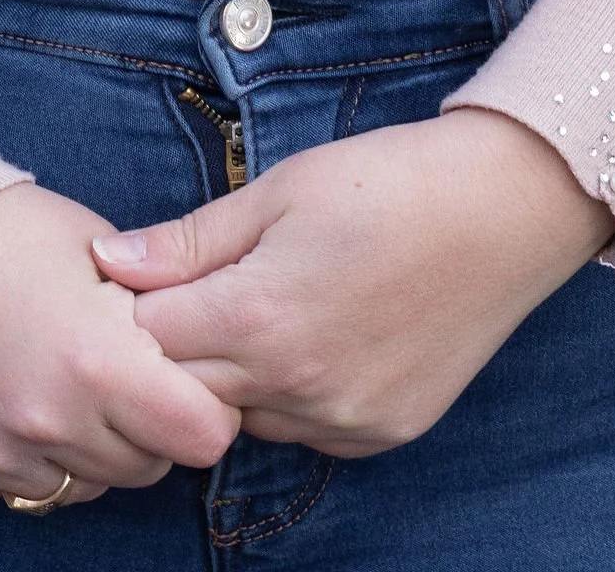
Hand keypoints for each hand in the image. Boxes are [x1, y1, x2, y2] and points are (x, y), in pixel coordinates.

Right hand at [0, 180, 241, 503]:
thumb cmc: (3, 230)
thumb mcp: (97, 252)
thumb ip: (153, 311)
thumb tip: (201, 350)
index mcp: (98, 361)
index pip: (201, 434)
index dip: (206, 408)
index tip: (191, 384)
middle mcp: (50, 420)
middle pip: (148, 467)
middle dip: (149, 428)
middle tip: (123, 377)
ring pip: (87, 486)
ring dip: (89, 448)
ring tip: (62, 382)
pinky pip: (25, 488)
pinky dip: (32, 456)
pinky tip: (12, 396)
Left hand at [91, 107, 611, 455]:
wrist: (506, 209)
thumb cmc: (390, 182)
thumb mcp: (282, 189)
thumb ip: (191, 239)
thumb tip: (108, 259)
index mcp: (260, 320)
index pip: (148, 341)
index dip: (137, 304)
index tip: (149, 274)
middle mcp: (297, 388)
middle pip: (189, 392)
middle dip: (179, 347)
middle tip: (204, 290)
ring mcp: (344, 421)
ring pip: (247, 417)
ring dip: (236, 375)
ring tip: (268, 306)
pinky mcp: (382, 433)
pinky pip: (305, 431)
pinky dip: (292, 395)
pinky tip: (317, 334)